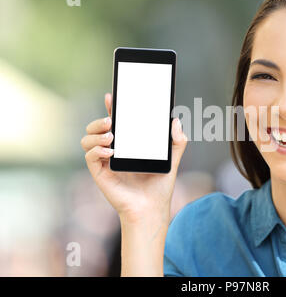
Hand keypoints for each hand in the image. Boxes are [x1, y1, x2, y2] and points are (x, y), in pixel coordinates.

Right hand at [81, 93, 187, 223]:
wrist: (152, 207)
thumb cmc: (160, 184)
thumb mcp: (172, 159)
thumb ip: (178, 141)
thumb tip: (176, 121)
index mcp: (127, 143)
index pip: (115, 121)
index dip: (111, 108)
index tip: (112, 97)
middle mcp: (113, 150)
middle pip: (96, 127)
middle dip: (100, 119)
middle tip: (111, 120)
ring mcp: (105, 161)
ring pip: (87, 139)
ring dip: (96, 133)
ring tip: (111, 136)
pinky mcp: (100, 172)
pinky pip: (89, 156)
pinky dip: (96, 150)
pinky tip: (111, 151)